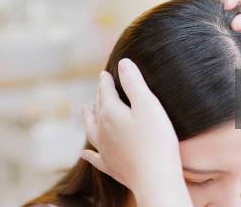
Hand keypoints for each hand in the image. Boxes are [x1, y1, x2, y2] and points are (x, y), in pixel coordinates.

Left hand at [81, 58, 192, 206]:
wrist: (155, 178)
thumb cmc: (156, 140)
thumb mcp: (148, 104)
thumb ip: (134, 83)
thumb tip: (122, 63)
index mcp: (110, 113)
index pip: (106, 91)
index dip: (106, 81)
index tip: (104, 73)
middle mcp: (102, 130)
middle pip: (98, 108)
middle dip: (99, 96)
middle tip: (100, 88)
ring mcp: (105, 150)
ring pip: (91, 130)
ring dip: (87, 119)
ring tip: (84, 111)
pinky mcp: (111, 167)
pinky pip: (95, 158)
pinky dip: (88, 154)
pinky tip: (84, 153)